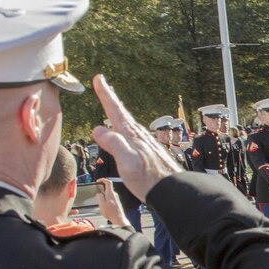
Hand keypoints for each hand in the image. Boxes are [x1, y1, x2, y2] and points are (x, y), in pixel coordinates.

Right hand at [91, 75, 180, 200]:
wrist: (169, 189)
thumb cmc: (148, 179)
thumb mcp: (127, 162)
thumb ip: (114, 144)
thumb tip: (99, 129)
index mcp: (131, 135)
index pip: (115, 110)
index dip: (106, 94)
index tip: (99, 78)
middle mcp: (138, 136)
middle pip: (121, 113)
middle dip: (110, 99)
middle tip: (103, 84)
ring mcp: (143, 143)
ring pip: (126, 123)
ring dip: (117, 112)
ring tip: (110, 105)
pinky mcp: (146, 152)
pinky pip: (130, 134)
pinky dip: (123, 127)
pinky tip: (124, 131)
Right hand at [95, 179, 131, 228]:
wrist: (119, 219)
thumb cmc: (110, 212)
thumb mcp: (102, 204)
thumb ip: (99, 197)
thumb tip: (99, 193)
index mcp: (110, 193)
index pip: (108, 182)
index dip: (102, 179)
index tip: (97, 181)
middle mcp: (114, 194)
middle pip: (107, 188)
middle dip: (101, 191)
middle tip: (97, 197)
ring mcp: (116, 198)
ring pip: (108, 194)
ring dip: (103, 197)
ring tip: (101, 204)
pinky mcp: (116, 202)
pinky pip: (110, 198)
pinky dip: (106, 200)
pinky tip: (105, 207)